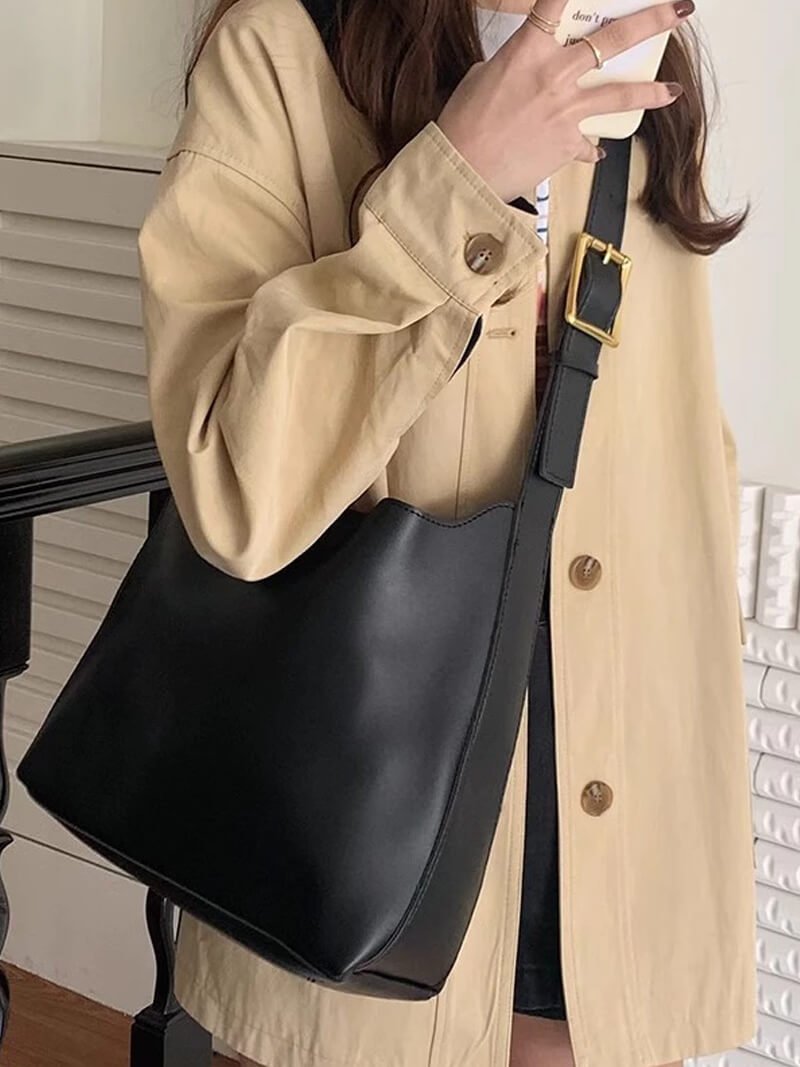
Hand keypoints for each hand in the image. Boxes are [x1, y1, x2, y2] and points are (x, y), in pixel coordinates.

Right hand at [435, 0, 693, 201]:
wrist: (462, 170)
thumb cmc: (463, 124)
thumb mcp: (483, 78)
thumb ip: (515, 65)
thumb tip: (527, 70)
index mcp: (527, 50)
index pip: (558, 2)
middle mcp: (554, 75)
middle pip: (613, 40)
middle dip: (650, 21)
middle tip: (677, 11)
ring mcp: (565, 111)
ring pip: (619, 95)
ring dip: (650, 91)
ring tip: (672, 91)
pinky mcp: (566, 144)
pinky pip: (587, 143)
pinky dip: (590, 147)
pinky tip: (596, 150)